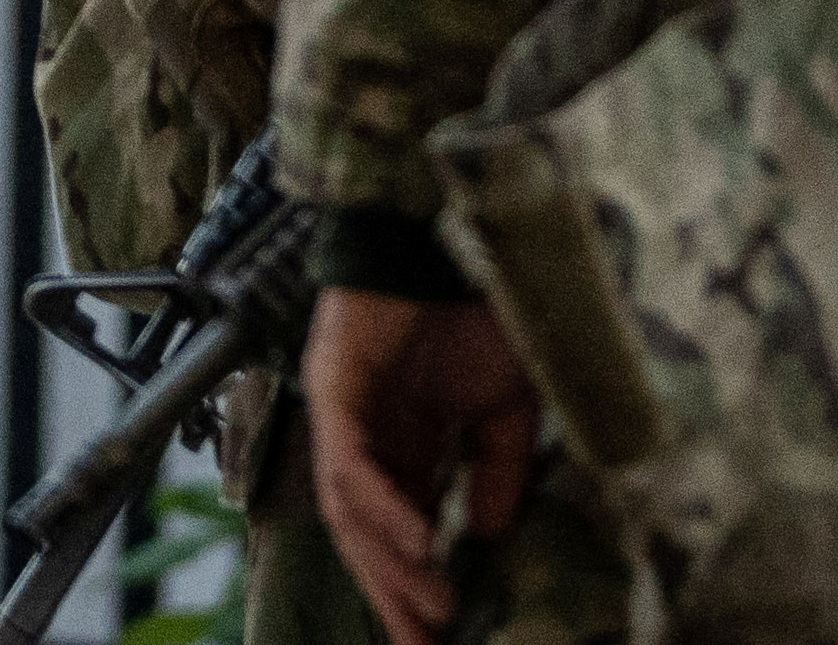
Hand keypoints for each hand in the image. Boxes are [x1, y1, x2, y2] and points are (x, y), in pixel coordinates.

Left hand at [308, 286, 537, 644]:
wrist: (453, 234)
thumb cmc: (477, 312)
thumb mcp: (506, 411)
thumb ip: (495, 474)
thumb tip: (488, 539)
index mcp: (404, 445)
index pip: (401, 534)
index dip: (417, 589)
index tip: (446, 639)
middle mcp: (366, 437)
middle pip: (366, 536)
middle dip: (397, 596)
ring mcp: (343, 412)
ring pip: (352, 511)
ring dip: (391, 562)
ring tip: (431, 606)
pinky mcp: (331, 385)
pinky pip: (348, 462)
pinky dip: (380, 506)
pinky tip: (419, 540)